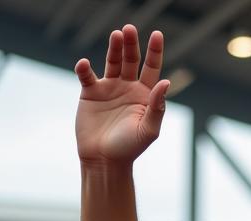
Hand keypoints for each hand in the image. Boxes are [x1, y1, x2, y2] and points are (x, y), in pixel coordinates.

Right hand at [74, 24, 169, 165]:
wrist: (104, 161)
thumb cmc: (130, 148)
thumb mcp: (148, 130)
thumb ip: (157, 107)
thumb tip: (166, 82)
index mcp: (144, 95)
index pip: (151, 68)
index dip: (154, 51)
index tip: (157, 34)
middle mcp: (128, 87)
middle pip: (131, 59)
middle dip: (131, 44)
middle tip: (128, 30)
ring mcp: (109, 88)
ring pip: (112, 61)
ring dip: (114, 48)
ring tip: (116, 35)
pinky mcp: (90, 93)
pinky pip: (87, 75)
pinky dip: (84, 68)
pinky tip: (84, 65)